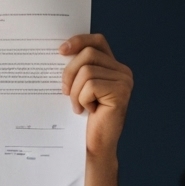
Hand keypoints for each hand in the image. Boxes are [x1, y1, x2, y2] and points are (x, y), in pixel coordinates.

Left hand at [59, 34, 133, 159]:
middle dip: (69, 73)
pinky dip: (81, 99)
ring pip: (86, 70)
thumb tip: (60, 51)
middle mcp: (122, 71)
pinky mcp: (120, 92)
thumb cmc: (83, 118)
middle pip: (88, 54)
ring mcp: (124, 81)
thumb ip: (77, 69)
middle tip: (65, 92)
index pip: (97, 41)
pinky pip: (90, 85)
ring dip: (75, 91)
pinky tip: (86, 111)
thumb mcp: (78, 88)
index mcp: (112, 66)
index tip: (61, 50)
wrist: (93, 145)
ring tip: (78, 106)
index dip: (79, 41)